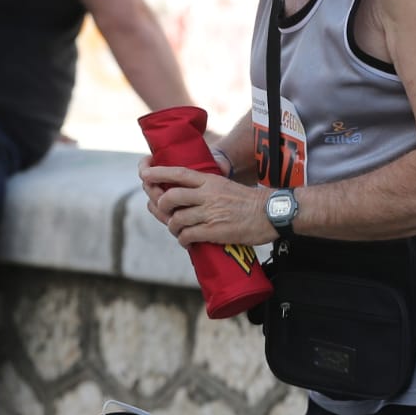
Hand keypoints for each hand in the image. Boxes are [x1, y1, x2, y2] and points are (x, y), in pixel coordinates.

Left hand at [140, 166, 275, 247]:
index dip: (158, 173)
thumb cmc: (248, 202)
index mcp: (210, 180)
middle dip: (161, 206)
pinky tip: (186, 241)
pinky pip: (187, 235)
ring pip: (176, 219)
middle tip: (165, 213)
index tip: (144, 175)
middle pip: (171, 196)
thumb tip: (184, 194)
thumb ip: (206, 188)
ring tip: (178, 231)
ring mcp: (210, 212)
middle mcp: (207, 194)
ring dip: (172, 227)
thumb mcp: (225, 186)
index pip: (178, 172)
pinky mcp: (214, 230)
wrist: (271, 214)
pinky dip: (183, 240)